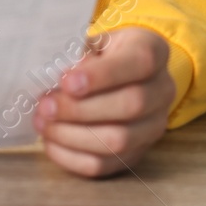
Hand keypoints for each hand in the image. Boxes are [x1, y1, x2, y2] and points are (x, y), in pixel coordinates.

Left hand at [32, 26, 175, 177]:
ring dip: (73, 135)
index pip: (140, 62)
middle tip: (45, 106)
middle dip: (80, 109)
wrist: (119, 73)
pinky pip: (106, 164)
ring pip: (119, 141)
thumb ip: (78, 53)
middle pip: (130, 106)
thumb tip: (52, 76)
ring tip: (43, 123)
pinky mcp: (136, 153)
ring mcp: (153, 126)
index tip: (66, 82)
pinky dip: (73, 157)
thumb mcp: (93, 41)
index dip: (102, 75)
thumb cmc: (100, 52)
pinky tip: (50, 142)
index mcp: (153, 51)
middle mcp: (162, 91)